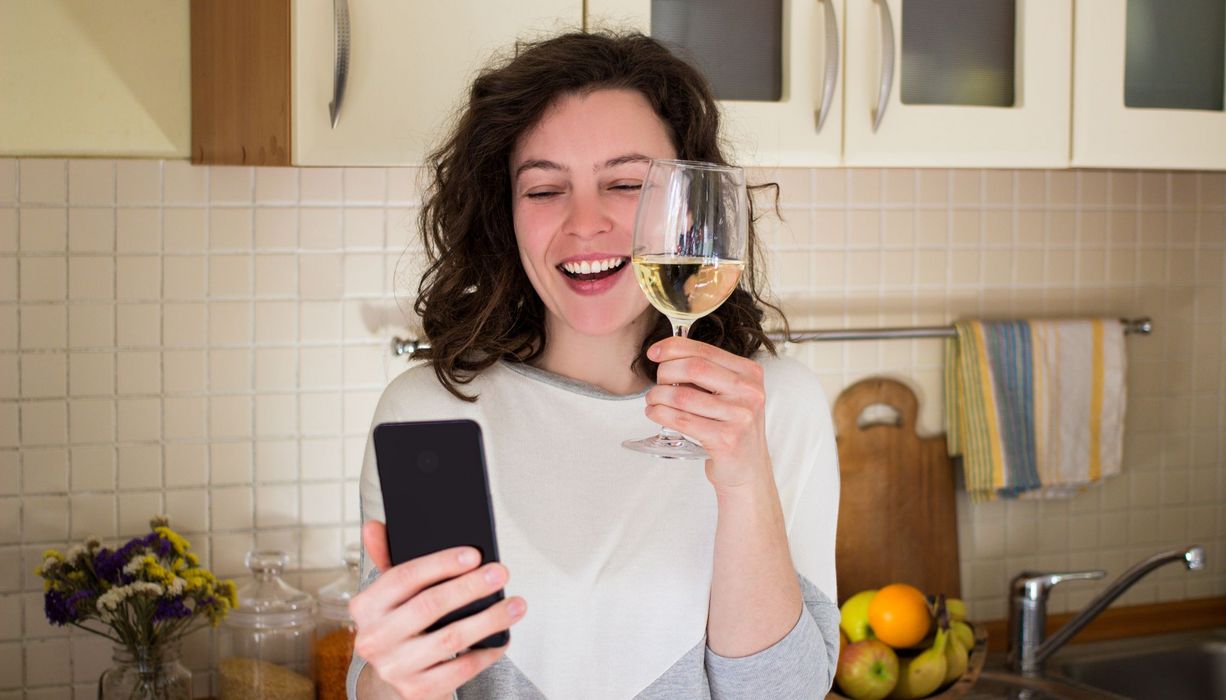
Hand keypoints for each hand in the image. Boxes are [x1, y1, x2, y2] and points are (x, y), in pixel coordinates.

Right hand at [350, 520, 526, 698]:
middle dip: (470, 587)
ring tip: (515, 605)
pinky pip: (460, 669)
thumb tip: (375, 526)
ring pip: (450, 639)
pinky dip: (486, 652)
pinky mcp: (417, 690)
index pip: (403, 577)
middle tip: (500, 574)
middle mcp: (374, 638)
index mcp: (366, 606)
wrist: (395, 676)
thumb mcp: (389, 593)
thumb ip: (387, 558)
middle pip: (429, 606)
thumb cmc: (399, 624)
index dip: (440, 563)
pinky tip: (501, 638)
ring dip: (488, 619)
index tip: (473, 555)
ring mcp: (395, 667)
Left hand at [646, 336, 771, 489]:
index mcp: (750, 373)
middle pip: (694, 368)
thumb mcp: (730, 393)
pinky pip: (682, 420)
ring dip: (658, 396)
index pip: (705, 351)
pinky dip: (660, 414)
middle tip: (657, 383)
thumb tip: (666, 353)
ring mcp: (740, 416)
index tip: (655, 352)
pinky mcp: (726, 439)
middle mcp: (749, 392)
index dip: (674, 347)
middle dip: (665, 372)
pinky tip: (655, 413)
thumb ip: (707, 373)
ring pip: (683, 396)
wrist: (748, 469)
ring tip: (653, 400)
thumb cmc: (733, 428)